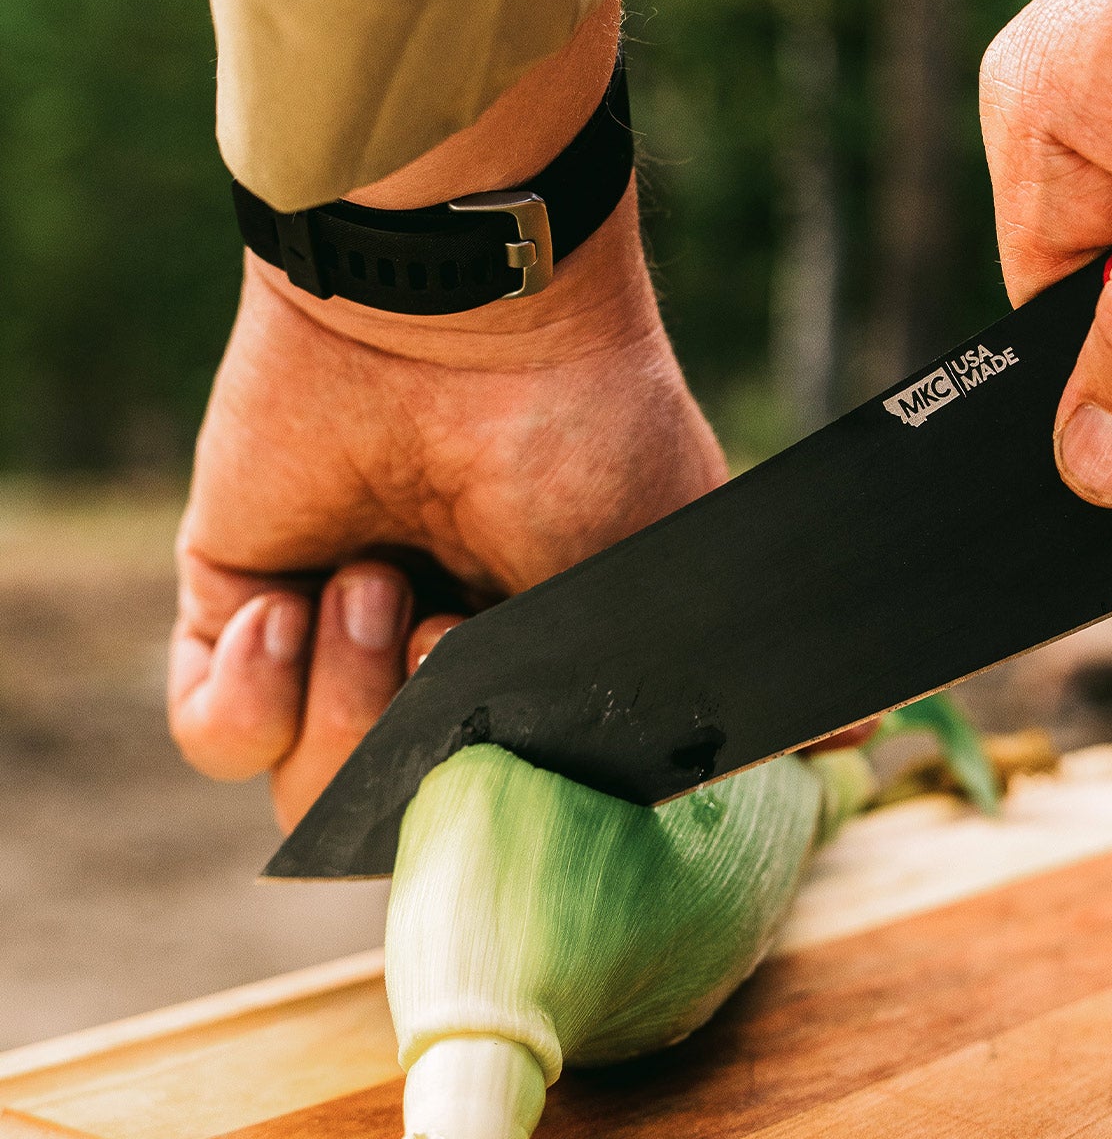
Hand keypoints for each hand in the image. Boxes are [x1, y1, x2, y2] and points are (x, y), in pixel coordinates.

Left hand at [168, 3, 726, 830]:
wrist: (473, 317)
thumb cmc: (596, 434)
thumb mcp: (681, 571)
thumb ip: (725, 675)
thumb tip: (868, 734)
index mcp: (538, 666)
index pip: (504, 807)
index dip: (507, 810)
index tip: (527, 757)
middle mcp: (436, 668)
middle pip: (400, 821)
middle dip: (430, 750)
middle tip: (462, 632)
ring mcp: (334, 639)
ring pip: (303, 788)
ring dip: (351, 696)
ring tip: (385, 581)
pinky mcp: (237, 596)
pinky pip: (216, 729)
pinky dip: (254, 690)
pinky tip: (304, 600)